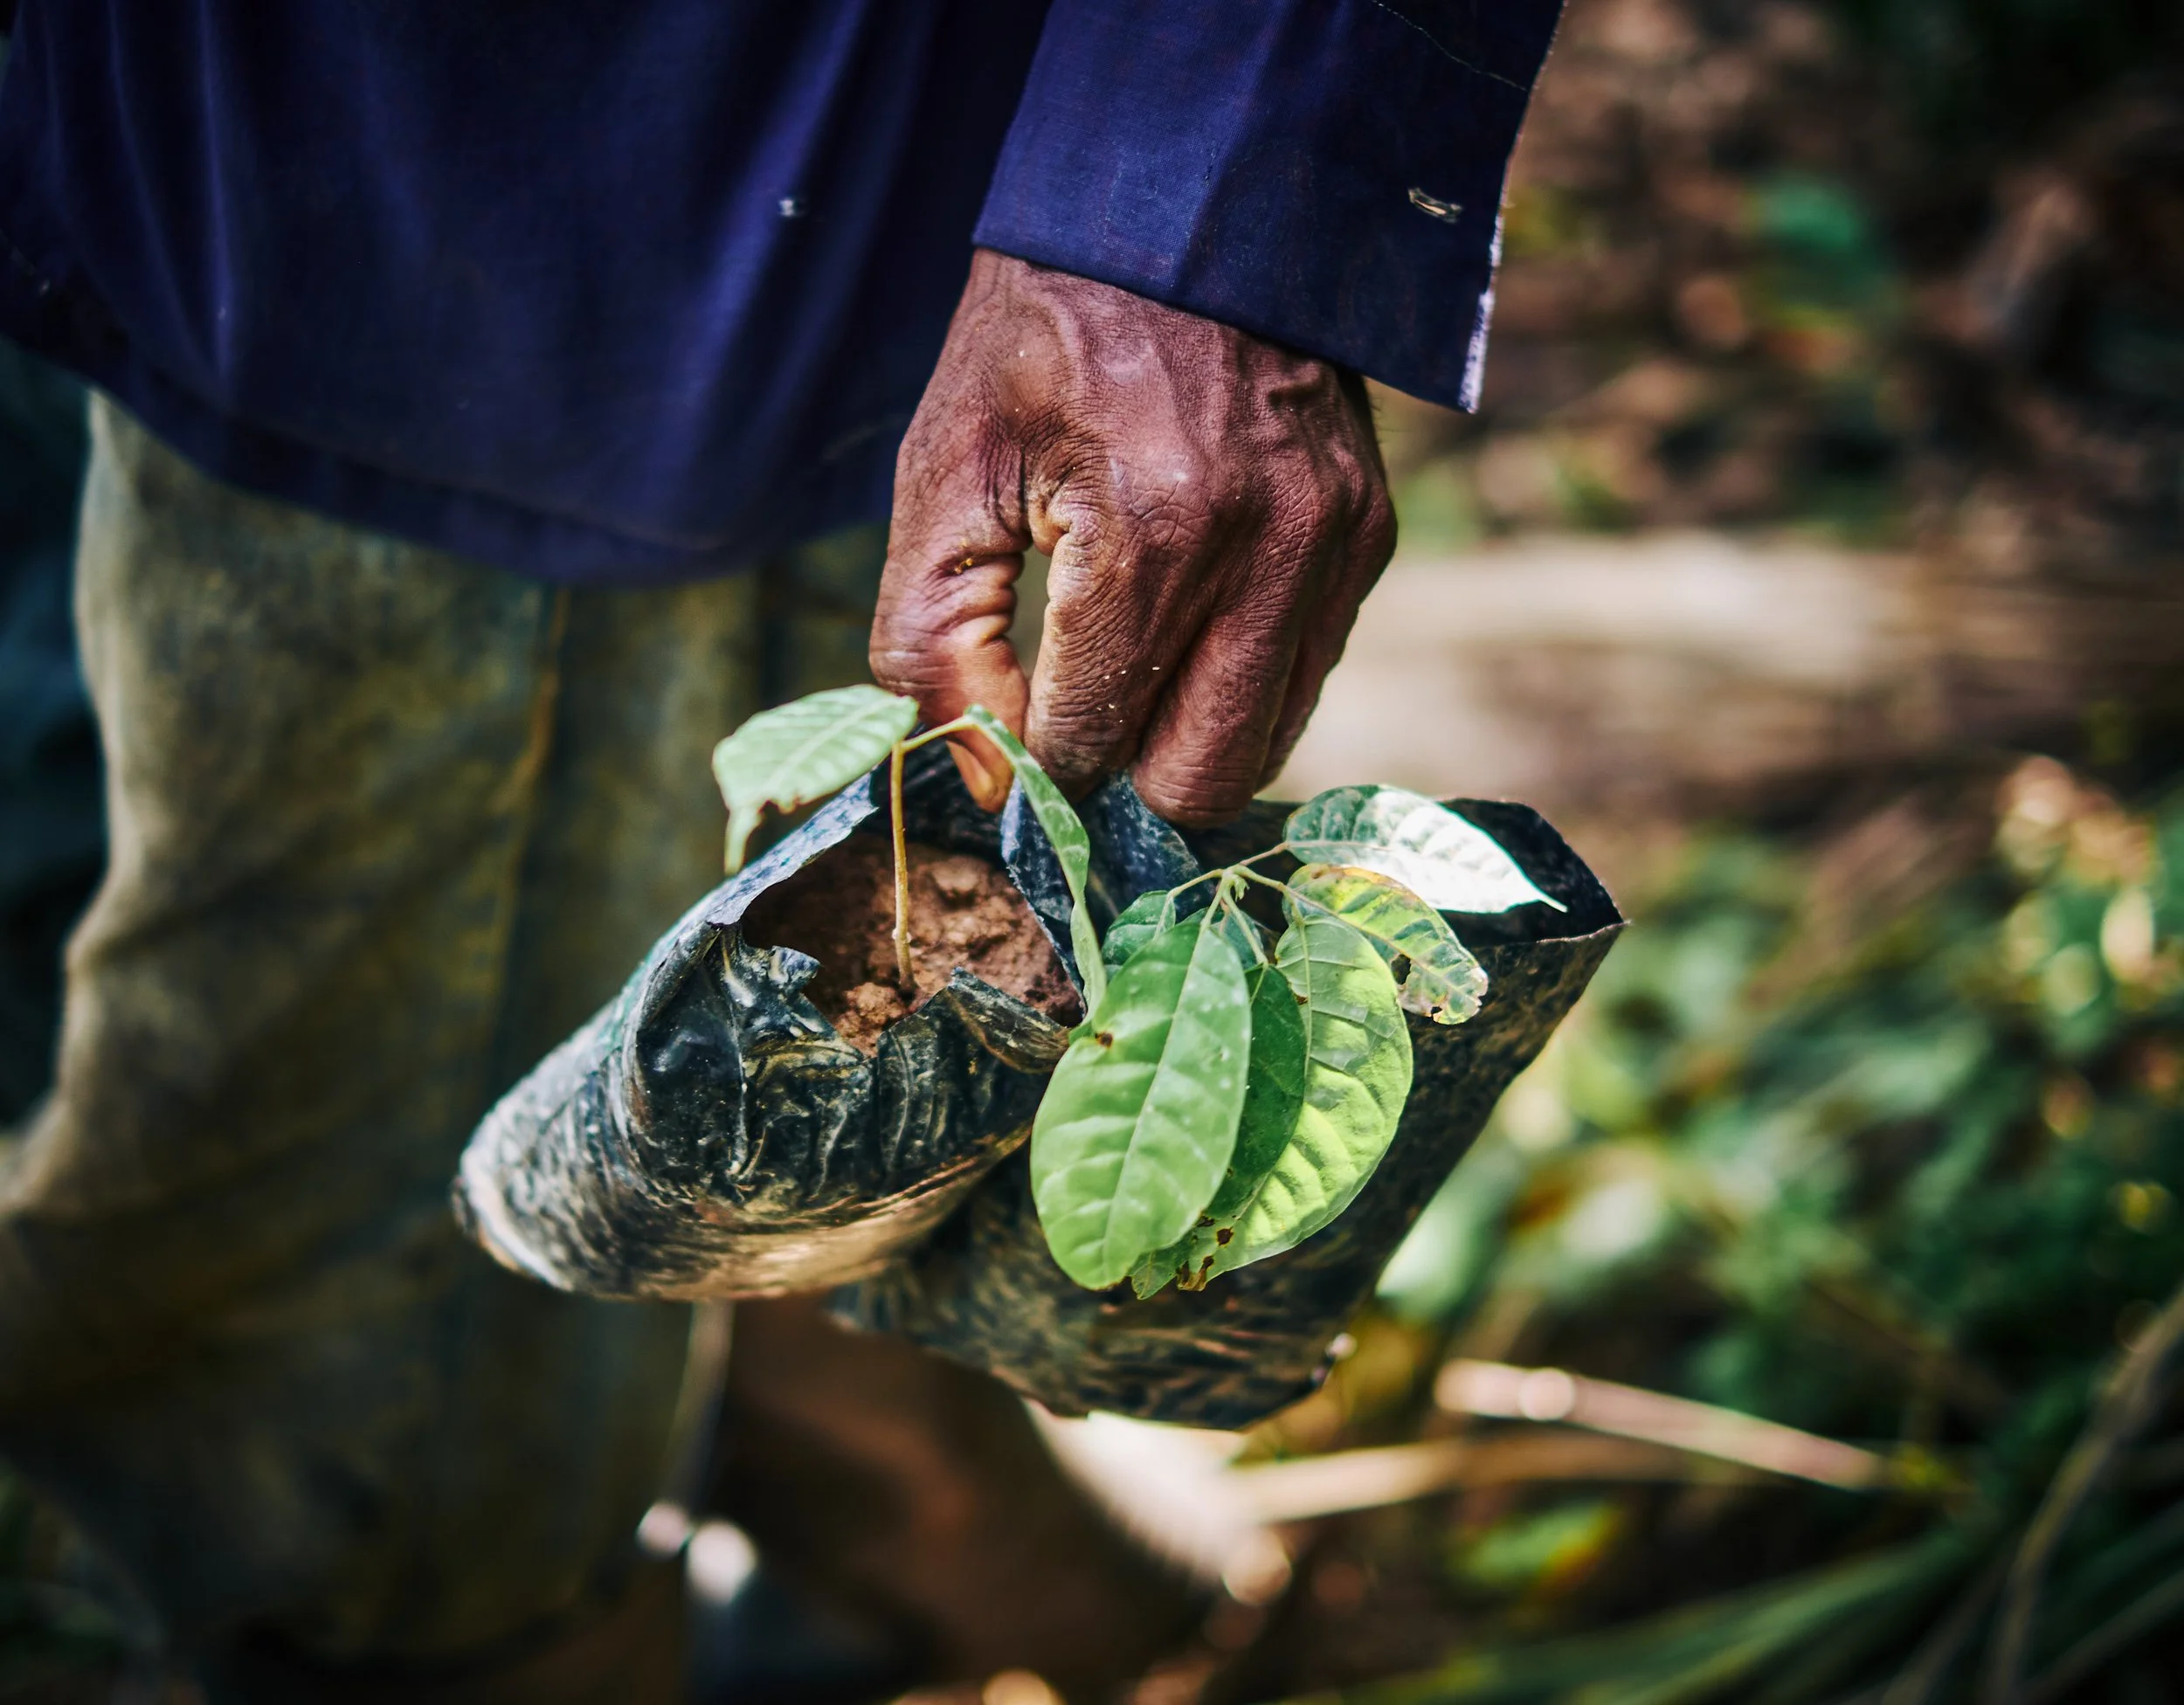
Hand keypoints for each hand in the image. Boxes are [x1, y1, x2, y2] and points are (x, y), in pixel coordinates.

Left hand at [871, 249, 1394, 825]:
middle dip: (1123, 770)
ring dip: (1188, 735)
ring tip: (1132, 667)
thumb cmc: (1042, 335)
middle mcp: (1262, 553)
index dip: (1036, 755)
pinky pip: (1304, 674)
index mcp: (1149, 534)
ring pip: (1264, 744)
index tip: (1011, 719)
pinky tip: (1190, 618)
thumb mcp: (945, 470)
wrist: (1181, 209)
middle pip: (1198, 779)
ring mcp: (1330, 546)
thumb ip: (933, 642)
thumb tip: (985, 779)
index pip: (1092, 742)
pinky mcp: (1366, 536)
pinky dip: (1241, 680)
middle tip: (1076, 712)